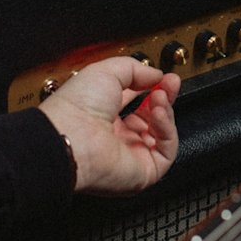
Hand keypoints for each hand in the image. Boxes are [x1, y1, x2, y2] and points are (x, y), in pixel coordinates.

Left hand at [39, 57, 180, 194]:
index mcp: (103, 117)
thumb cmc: (77, 107)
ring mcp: (130, 156)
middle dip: (164, 97)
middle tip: (171, 82)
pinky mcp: (143, 172)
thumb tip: (157, 74)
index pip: (136, 103)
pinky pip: (166, 151)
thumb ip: (136, 69)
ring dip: (165, 111)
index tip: (163, 76)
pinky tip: (159, 112)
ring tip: (159, 96)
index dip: (151, 88)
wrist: (70, 135)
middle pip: (152, 119)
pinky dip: (168, 129)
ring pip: (162, 135)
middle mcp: (117, 138)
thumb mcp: (107, 72)